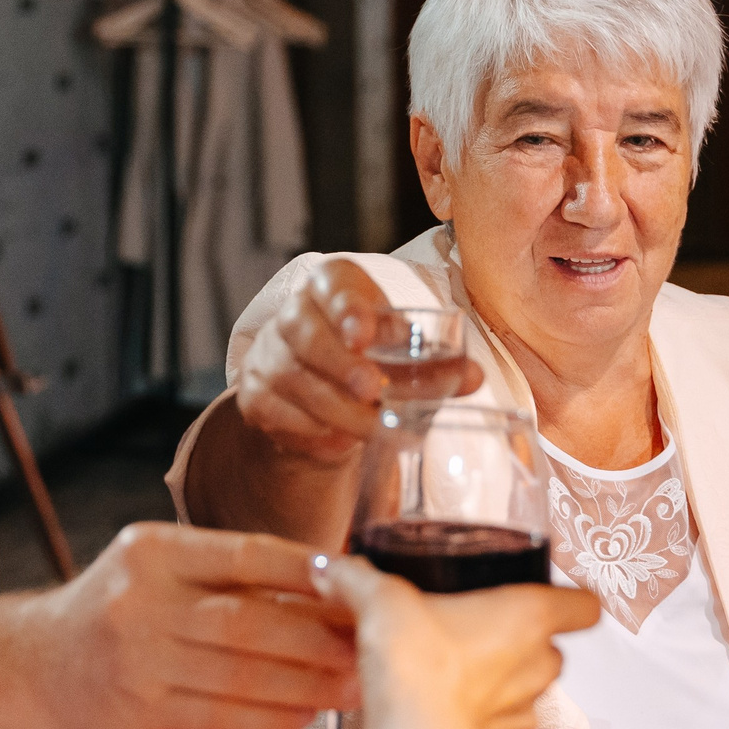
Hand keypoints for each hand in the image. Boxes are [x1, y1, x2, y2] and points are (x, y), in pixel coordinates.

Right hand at [44, 524, 358, 728]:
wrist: (44, 665)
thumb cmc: (128, 611)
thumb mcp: (165, 569)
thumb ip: (236, 575)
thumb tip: (336, 583)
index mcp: (154, 551)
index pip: (247, 554)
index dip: (309, 571)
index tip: (359, 584)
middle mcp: (141, 602)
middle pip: (250, 620)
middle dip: (320, 638)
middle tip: (370, 647)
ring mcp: (138, 661)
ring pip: (241, 675)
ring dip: (307, 684)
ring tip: (352, 686)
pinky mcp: (140, 712)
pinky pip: (222, 718)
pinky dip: (271, 717)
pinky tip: (305, 713)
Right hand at [233, 259, 483, 465]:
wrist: (314, 389)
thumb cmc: (366, 357)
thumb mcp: (399, 350)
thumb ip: (436, 364)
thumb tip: (472, 377)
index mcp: (331, 287)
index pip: (334, 286)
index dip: (348, 307)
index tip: (364, 332)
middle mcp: (292, 316)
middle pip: (308, 337)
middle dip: (342, 366)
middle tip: (374, 390)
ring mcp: (268, 358)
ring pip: (299, 385)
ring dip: (341, 412)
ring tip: (377, 428)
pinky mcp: (256, 400)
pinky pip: (286, 421)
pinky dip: (317, 435)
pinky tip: (342, 443)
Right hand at [317, 558, 598, 728]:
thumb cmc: (415, 667)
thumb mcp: (381, 602)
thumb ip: (360, 580)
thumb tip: (334, 568)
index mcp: (529, 617)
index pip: (584, 606)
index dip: (572, 601)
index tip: (554, 598)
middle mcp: (538, 667)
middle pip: (550, 651)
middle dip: (518, 647)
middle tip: (475, 639)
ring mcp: (526, 715)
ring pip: (528, 698)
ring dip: (500, 692)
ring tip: (456, 686)